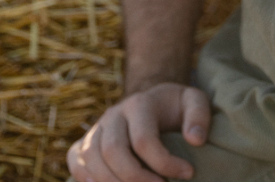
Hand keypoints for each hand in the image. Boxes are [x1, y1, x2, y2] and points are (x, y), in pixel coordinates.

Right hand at [67, 82, 210, 181]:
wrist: (151, 101)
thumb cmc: (174, 106)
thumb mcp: (193, 100)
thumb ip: (199, 115)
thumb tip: (196, 140)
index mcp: (139, 104)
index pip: (144, 140)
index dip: (165, 163)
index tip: (188, 174)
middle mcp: (113, 115)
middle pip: (113, 151)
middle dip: (136, 178)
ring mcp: (97, 128)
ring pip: (91, 158)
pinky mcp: (86, 140)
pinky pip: (75, 159)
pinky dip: (84, 177)